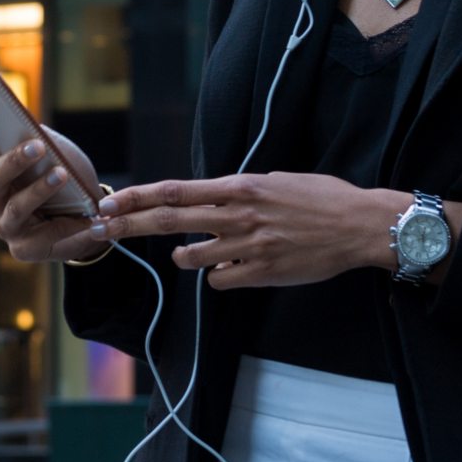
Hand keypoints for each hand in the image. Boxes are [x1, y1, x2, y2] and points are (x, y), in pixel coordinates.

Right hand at [0, 89, 110, 264]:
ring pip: (15, 205)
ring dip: (39, 189)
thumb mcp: (53, 150)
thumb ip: (36, 136)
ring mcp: (5, 224)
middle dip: (14, 160)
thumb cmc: (64, 176)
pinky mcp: (24, 249)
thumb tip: (24, 117)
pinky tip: (88, 217)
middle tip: (37, 146)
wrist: (87, 217)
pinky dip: (69, 225)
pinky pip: (45, 236)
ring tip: (62, 175)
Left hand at [97, 174, 407, 289]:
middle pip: (169, 221)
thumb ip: (237, 192)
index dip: (138, 197)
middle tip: (101, 229)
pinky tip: (231, 269)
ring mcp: (247, 247)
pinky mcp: (261, 274)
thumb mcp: (274, 181)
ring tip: (186, 253)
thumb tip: (208, 201)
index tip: (110, 201)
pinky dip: (218, 276)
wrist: (359, 226)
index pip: (175, 191)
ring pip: (190, 257)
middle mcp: (237, 215)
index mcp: (239, 187)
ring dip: (182, 256)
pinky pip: (220, 280)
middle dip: (129, 225)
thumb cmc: (321, 198)